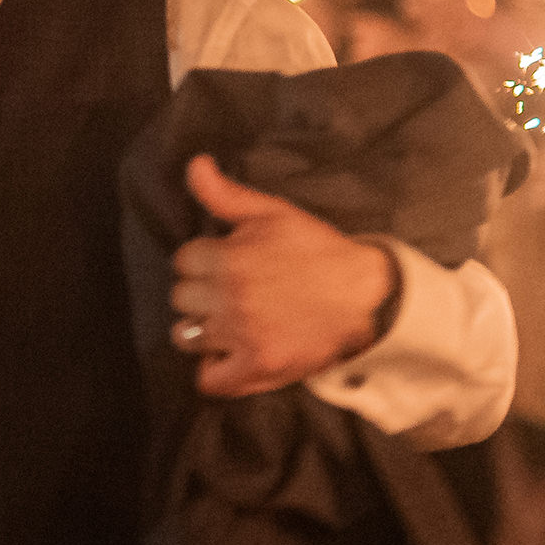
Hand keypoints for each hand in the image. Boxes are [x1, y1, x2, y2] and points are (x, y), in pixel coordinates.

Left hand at [169, 156, 396, 398]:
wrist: (364, 294)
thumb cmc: (317, 251)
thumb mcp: (273, 213)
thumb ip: (226, 194)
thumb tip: (194, 165)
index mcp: (229, 257)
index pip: (183, 261)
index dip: (202, 262)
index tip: (224, 265)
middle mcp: (231, 297)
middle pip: (180, 298)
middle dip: (201, 294)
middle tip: (230, 294)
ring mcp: (243, 334)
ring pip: (186, 336)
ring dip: (202, 331)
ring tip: (229, 324)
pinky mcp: (259, 366)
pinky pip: (209, 379)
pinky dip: (214, 371)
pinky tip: (230, 356)